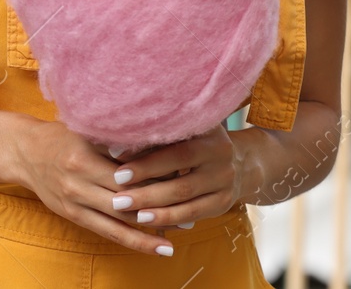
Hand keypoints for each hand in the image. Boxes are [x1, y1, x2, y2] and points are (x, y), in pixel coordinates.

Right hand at [8, 118, 174, 255]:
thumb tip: (159, 142)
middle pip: (126, 197)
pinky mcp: (73, 215)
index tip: (184, 178)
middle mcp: (78, 181)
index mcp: (84, 156)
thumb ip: (118, 138)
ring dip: (152, 228)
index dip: (156, 177)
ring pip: (120, 218)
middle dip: (159, 204)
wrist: (24, 151)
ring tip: (181, 230)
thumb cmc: (61, 134)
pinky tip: (156, 245)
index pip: (127, 171)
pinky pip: (108, 232)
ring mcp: (75, 200)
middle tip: (192, 208)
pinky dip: (134, 240)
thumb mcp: (87, 129)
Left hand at [107, 124, 245, 229]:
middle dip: (146, 191)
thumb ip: (155, 136)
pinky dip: (168, 219)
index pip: (176, 152)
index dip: (146, 160)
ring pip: (186, 202)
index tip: (116, 165)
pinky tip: (146, 220)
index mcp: (210, 136)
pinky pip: (193, 215)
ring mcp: (225, 184)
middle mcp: (222, 160)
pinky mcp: (223, 203)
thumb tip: (114, 147)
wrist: (236, 157)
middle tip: (117, 199)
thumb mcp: (182, 128)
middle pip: (181, 182)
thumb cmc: (194, 137)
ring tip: (127, 212)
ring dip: (155, 210)